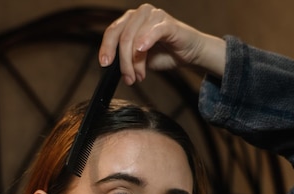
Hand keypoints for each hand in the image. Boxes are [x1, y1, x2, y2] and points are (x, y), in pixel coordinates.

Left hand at [99, 3, 225, 84]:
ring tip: (139, 76)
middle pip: (123, 37)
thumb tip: (113, 67)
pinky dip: (146, 40)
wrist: (189, 54)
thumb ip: (127, 58)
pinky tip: (142, 50)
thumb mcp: (140, 59)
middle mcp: (140, 14)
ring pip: (135, 38)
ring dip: (135, 62)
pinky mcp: (168, 23)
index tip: (105, 65)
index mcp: (130, 21)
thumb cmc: (165, 54)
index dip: (106, 48)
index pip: (112, 32)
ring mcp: (154, 16)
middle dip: (123, 62)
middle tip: (128, 79)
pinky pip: (154, 31)